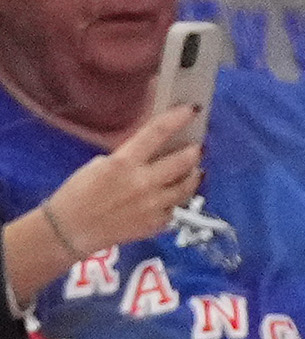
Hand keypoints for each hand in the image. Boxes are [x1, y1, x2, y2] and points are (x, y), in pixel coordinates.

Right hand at [43, 102, 202, 259]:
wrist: (73, 229)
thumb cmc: (79, 192)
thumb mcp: (99, 165)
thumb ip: (128, 158)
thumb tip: (152, 152)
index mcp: (124, 163)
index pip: (156, 133)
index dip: (177, 118)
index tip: (192, 110)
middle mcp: (144, 183)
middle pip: (183, 162)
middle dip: (194, 152)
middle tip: (198, 147)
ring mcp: (155, 205)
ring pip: (187, 187)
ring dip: (194, 176)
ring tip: (196, 170)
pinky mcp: (158, 224)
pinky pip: (176, 207)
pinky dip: (178, 198)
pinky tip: (176, 194)